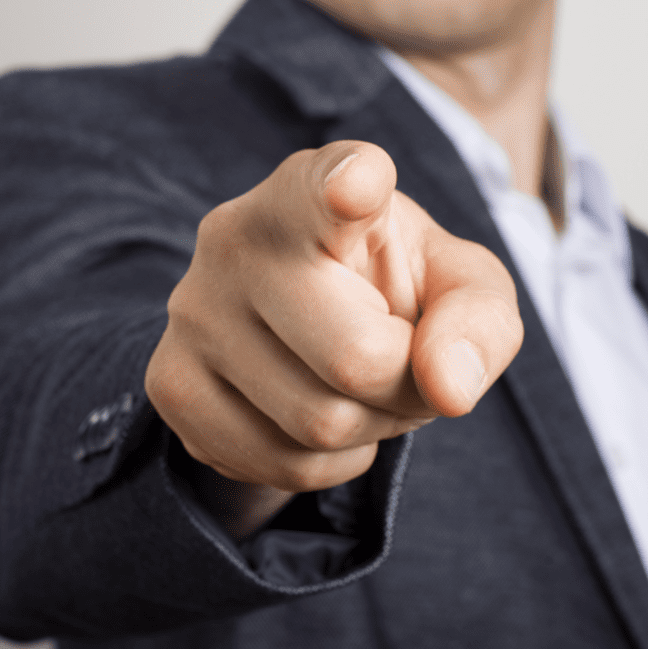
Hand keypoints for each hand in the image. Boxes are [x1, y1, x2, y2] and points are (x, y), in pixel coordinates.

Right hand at [145, 140, 522, 535]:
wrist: (300, 328)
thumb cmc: (391, 290)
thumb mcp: (459, 286)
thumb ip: (478, 321)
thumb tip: (449, 390)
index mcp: (312, 191)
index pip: (324, 186)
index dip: (350, 186)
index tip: (360, 184)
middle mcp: (234, 239)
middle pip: (357, 359)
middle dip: (407, 386)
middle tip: (402, 362)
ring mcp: (192, 313)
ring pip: (319, 425)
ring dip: (370, 427)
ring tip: (358, 386)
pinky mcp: (169, 383)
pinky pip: (280, 464)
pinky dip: (328, 461)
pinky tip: (317, 413)